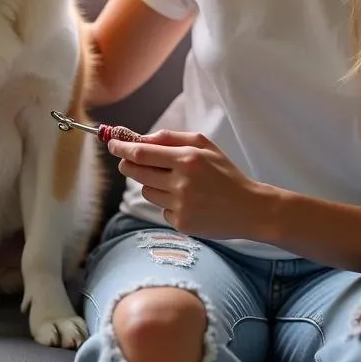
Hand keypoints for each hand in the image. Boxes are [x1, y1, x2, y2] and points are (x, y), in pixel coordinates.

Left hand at [108, 130, 266, 237]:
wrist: (249, 208)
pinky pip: (161, 209)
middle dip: (127, 165)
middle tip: (128, 161)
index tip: (112, 143)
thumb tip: (139, 138)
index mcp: (187, 159)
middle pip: (136, 172)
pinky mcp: (181, 223)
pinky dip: (168, 203)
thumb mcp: (204, 146)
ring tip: (174, 183)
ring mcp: (180, 205)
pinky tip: (188, 201)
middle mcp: (181, 182)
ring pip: (147, 191)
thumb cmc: (225, 172)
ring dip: (152, 184)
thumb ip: (170, 138)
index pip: (141, 153)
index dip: (122, 148)